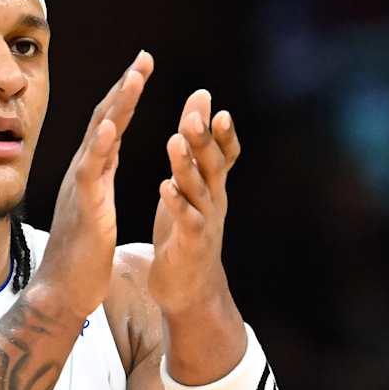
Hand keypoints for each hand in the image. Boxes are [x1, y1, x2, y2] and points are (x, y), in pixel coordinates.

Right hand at [34, 50, 152, 324]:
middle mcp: (83, 174)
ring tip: (135, 77)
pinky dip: (101, 146)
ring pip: (99, 138)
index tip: (142, 69)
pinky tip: (113, 124)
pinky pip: (90, 171)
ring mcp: (80, 189)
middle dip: (125, 87)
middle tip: (144, 58)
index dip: (126, 96)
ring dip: (117, 105)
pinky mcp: (84, 208)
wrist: (62, 292)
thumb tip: (106, 161)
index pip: (110, 126)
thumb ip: (99, 182)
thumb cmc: (80, 258)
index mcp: (91, 175)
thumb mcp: (95, 209)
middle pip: (104, 121)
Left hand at [149, 88, 240, 316]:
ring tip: (173, 140)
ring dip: (186, 164)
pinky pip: (187, 220)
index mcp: (213, 186)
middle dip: (204, 137)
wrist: (190, 288)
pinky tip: (165, 187)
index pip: (224, 152)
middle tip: (193, 113)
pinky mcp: (191, 243)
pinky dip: (177, 203)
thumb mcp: (194, 189)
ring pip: (198, 188)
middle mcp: (215, 199)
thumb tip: (199, 109)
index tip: (209, 101)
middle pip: (213, 163)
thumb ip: (196, 151)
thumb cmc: (187, 232)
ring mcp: (205, 221)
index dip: (220, 129)